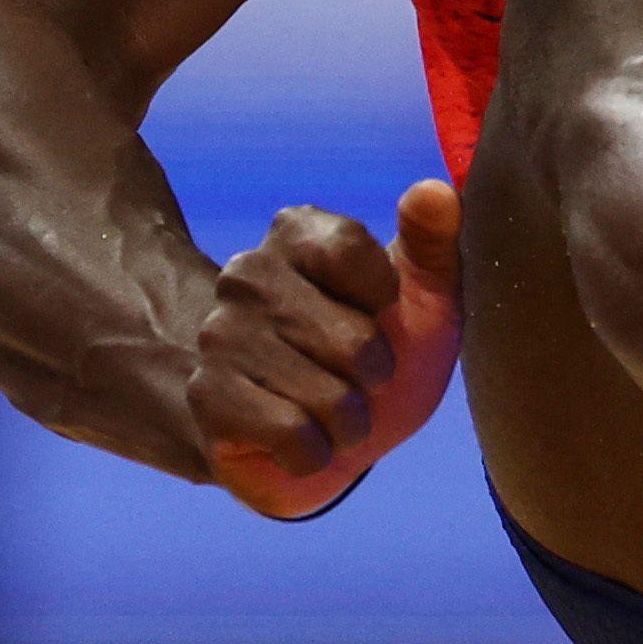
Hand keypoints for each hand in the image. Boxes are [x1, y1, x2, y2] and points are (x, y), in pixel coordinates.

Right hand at [190, 177, 462, 520]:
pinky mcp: (207, 399)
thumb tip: (435, 190)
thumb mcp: (427, 296)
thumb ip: (434, 239)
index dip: (385, 298)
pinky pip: (294, 436)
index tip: (380, 310)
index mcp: (295, 234)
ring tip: (332, 411)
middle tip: (357, 375)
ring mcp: (220, 337)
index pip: (351, 252)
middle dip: (375, 374)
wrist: (333, 436)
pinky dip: (316, 452)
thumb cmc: (384, 354)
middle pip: (354, 338)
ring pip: (329, 397)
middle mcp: (246, 275)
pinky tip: (302, 441)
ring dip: (350, 421)